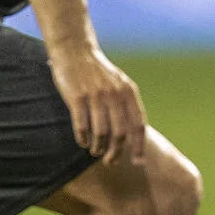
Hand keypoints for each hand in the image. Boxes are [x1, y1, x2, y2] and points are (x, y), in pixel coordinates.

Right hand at [48, 43, 146, 165]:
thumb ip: (126, 105)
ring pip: (101, 132)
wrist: (75, 51)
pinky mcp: (77, 97)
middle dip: (117, 152)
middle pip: (121, 133)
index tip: (137, 163)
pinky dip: (83, 138)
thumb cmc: (97, 73)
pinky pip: (82, 126)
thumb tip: (133, 135)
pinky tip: (82, 142)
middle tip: (110, 161)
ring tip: (96, 151)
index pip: (138, 125)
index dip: (139, 147)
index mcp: (129, 92)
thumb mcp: (119, 84)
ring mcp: (96, 96)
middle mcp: (115, 94)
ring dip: (99, 148)